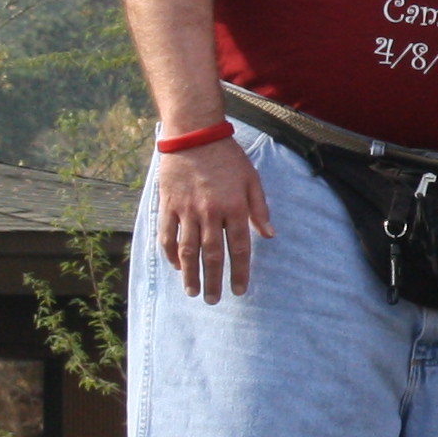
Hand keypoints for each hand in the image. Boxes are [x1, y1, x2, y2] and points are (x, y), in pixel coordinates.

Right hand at [152, 135, 274, 302]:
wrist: (194, 136)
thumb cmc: (228, 157)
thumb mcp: (252, 179)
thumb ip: (260, 209)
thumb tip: (269, 235)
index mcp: (234, 208)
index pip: (239, 248)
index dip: (240, 272)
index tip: (240, 290)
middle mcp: (210, 213)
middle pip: (212, 255)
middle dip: (213, 280)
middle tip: (213, 300)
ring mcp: (186, 210)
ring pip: (187, 250)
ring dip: (190, 274)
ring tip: (192, 292)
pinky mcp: (168, 205)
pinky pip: (167, 235)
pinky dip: (170, 254)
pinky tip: (176, 267)